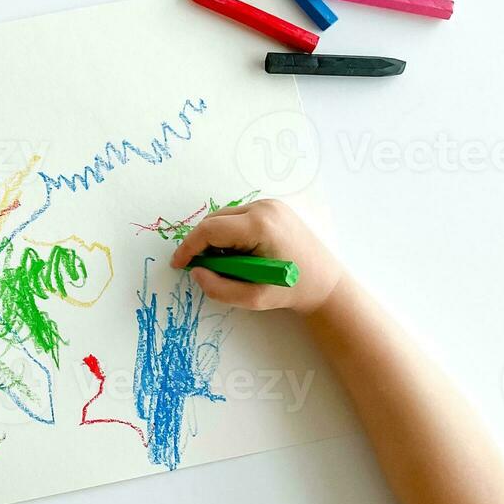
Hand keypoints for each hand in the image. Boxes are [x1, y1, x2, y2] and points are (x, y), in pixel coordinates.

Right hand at [169, 199, 342, 313]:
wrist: (325, 283)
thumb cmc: (291, 291)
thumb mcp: (252, 299)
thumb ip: (218, 288)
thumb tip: (196, 271)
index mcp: (260, 226)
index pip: (210, 230)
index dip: (189, 247)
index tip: (178, 264)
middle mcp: (264, 207)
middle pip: (215, 220)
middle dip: (202, 243)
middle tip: (204, 268)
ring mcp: (270, 204)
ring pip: (225, 217)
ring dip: (217, 238)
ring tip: (228, 263)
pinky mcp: (273, 207)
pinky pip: (238, 216)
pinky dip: (230, 233)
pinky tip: (241, 253)